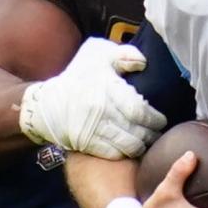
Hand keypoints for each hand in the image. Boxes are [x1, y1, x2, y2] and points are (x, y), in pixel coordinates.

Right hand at [18, 36, 166, 158]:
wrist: (46, 103)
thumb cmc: (77, 75)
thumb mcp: (97, 53)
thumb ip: (123, 53)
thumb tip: (144, 62)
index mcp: (107, 88)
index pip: (140, 110)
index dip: (155, 118)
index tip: (161, 120)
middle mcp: (102, 111)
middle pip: (137, 130)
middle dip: (151, 134)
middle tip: (158, 133)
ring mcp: (94, 130)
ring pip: (128, 145)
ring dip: (142, 146)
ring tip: (148, 143)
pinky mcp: (87, 145)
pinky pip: (114, 154)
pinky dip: (126, 154)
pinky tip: (132, 150)